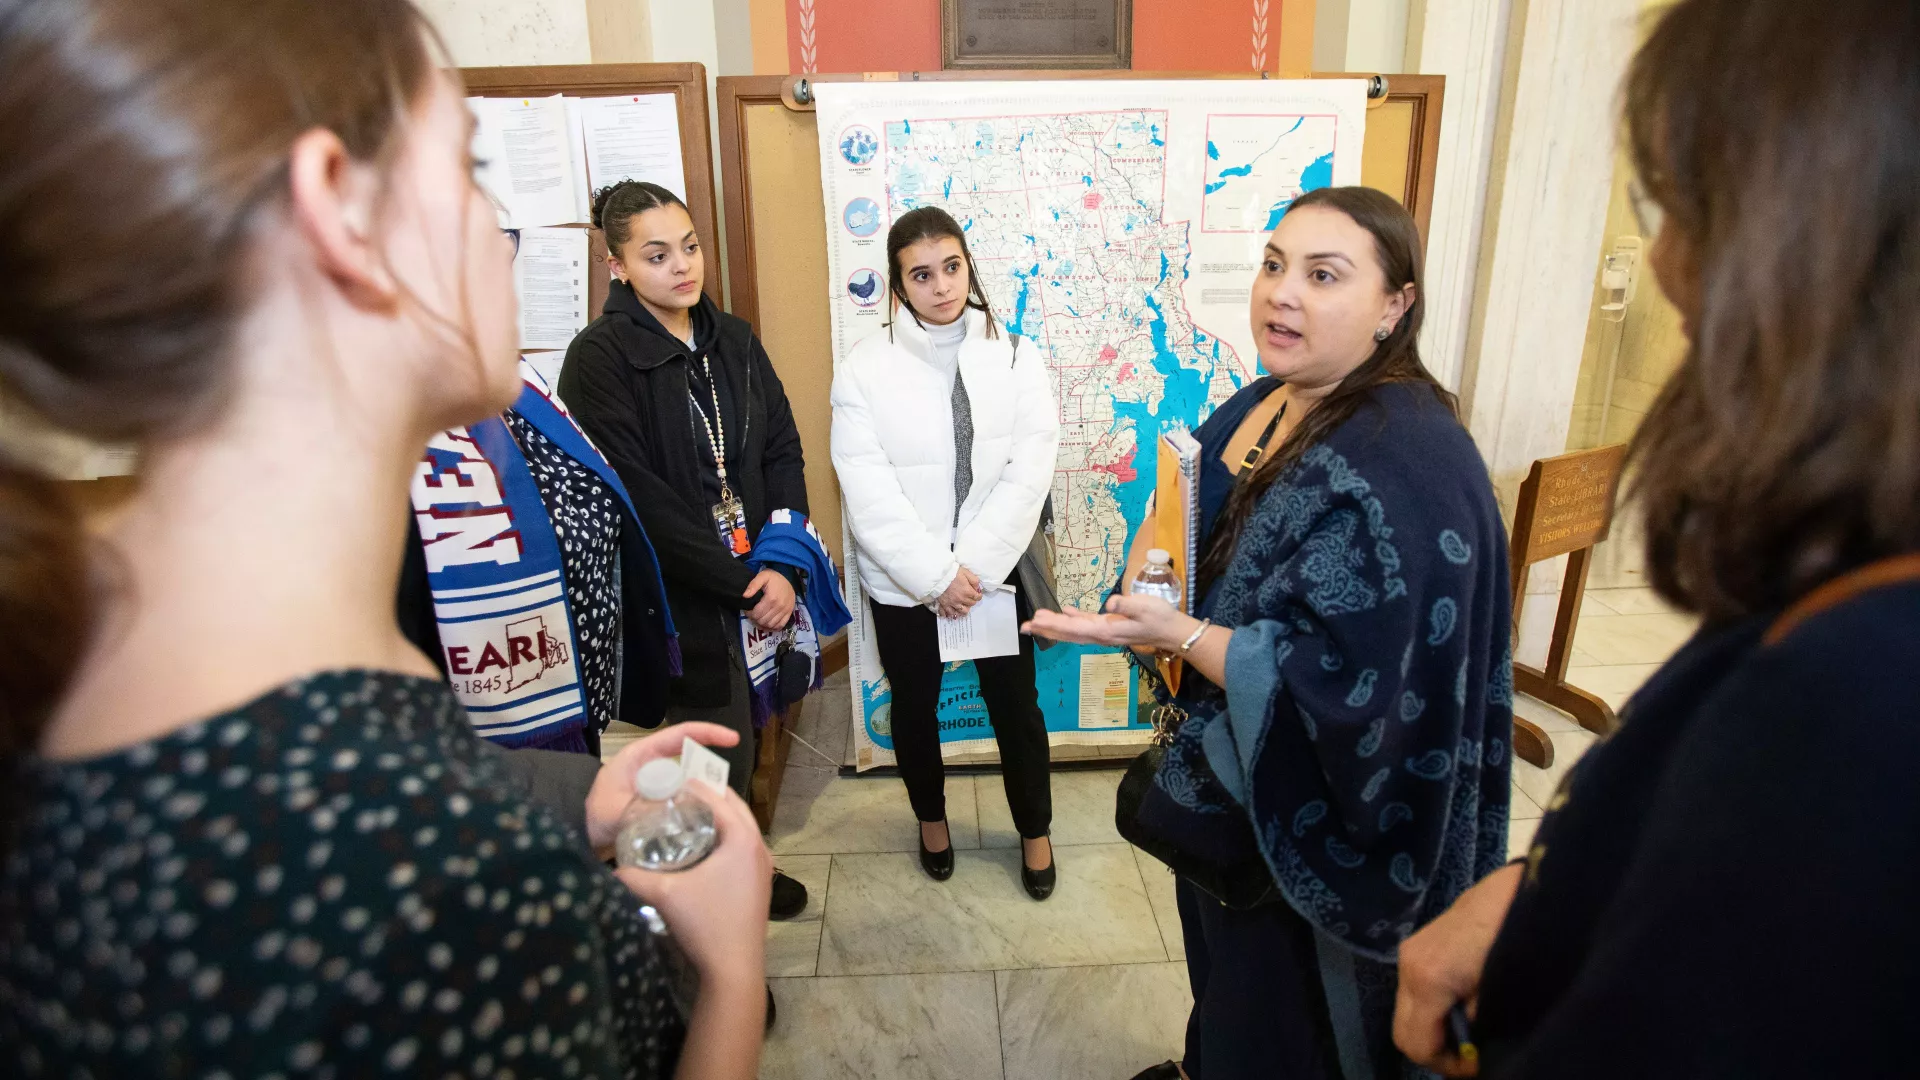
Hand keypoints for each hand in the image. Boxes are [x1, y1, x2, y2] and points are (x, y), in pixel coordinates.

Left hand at [585, 722, 740, 856]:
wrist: (581, 836)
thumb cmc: (592, 817)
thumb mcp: (614, 812)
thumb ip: (641, 811)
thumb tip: (674, 811)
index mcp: (641, 755)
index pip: (679, 735)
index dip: (707, 733)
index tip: (732, 739)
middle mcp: (652, 765)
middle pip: (689, 757)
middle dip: (709, 770)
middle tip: (724, 790)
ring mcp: (657, 783)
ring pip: (689, 779)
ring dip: (703, 790)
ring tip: (719, 807)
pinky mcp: (660, 800)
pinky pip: (684, 795)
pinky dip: (696, 803)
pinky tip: (706, 818)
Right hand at [615, 778, 772, 992]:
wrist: (733, 969)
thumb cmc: (704, 924)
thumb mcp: (662, 894)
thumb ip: (632, 876)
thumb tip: (608, 868)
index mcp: (742, 838)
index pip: (718, 798)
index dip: (693, 786)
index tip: (669, 781)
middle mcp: (759, 847)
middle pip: (735, 808)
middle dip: (708, 798)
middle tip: (677, 795)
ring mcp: (764, 867)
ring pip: (741, 829)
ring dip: (719, 819)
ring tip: (687, 818)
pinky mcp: (761, 884)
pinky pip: (744, 848)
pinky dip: (726, 840)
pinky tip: (702, 850)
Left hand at [744, 568, 795, 630]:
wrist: (789, 578)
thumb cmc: (774, 578)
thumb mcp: (762, 576)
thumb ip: (753, 585)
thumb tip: (745, 596)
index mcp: (771, 598)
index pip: (757, 614)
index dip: (749, 614)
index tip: (748, 610)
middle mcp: (779, 607)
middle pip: (763, 621)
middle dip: (755, 619)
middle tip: (752, 614)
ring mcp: (785, 611)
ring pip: (770, 625)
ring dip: (762, 624)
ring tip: (759, 618)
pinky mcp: (789, 613)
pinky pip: (780, 626)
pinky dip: (772, 627)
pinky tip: (767, 624)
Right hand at [935, 567, 982, 618]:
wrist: (938, 575)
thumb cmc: (952, 572)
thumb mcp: (966, 572)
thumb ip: (974, 581)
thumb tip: (977, 588)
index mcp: (967, 592)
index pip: (977, 598)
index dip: (979, 596)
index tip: (978, 594)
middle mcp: (961, 600)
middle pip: (970, 605)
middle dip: (972, 601)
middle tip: (970, 598)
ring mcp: (952, 603)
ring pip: (961, 612)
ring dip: (964, 610)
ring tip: (963, 607)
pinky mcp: (943, 604)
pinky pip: (948, 613)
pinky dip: (950, 614)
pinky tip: (951, 612)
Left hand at [1023, 592, 1194, 652]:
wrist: (1172, 631)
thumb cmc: (1159, 617)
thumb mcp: (1145, 608)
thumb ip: (1128, 605)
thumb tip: (1110, 603)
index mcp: (1106, 630)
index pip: (1074, 628)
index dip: (1054, 624)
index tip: (1036, 621)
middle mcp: (1101, 634)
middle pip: (1068, 633)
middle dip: (1046, 629)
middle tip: (1024, 626)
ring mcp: (1105, 632)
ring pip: (1073, 630)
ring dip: (1055, 626)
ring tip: (1036, 620)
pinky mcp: (1110, 627)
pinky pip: (1085, 625)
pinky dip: (1072, 619)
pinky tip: (1065, 612)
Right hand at [1393, 863, 1523, 1076]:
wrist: (1529, 887)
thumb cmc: (1518, 942)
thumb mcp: (1501, 995)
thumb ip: (1478, 1027)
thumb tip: (1472, 1048)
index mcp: (1427, 980)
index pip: (1416, 1044)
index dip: (1446, 1065)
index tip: (1477, 1066)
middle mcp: (1408, 965)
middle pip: (1404, 1029)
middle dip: (1436, 1050)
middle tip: (1472, 1054)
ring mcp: (1412, 949)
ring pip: (1409, 1008)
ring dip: (1436, 1026)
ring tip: (1474, 1027)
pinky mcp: (1422, 940)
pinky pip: (1418, 987)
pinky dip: (1436, 1004)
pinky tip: (1467, 999)